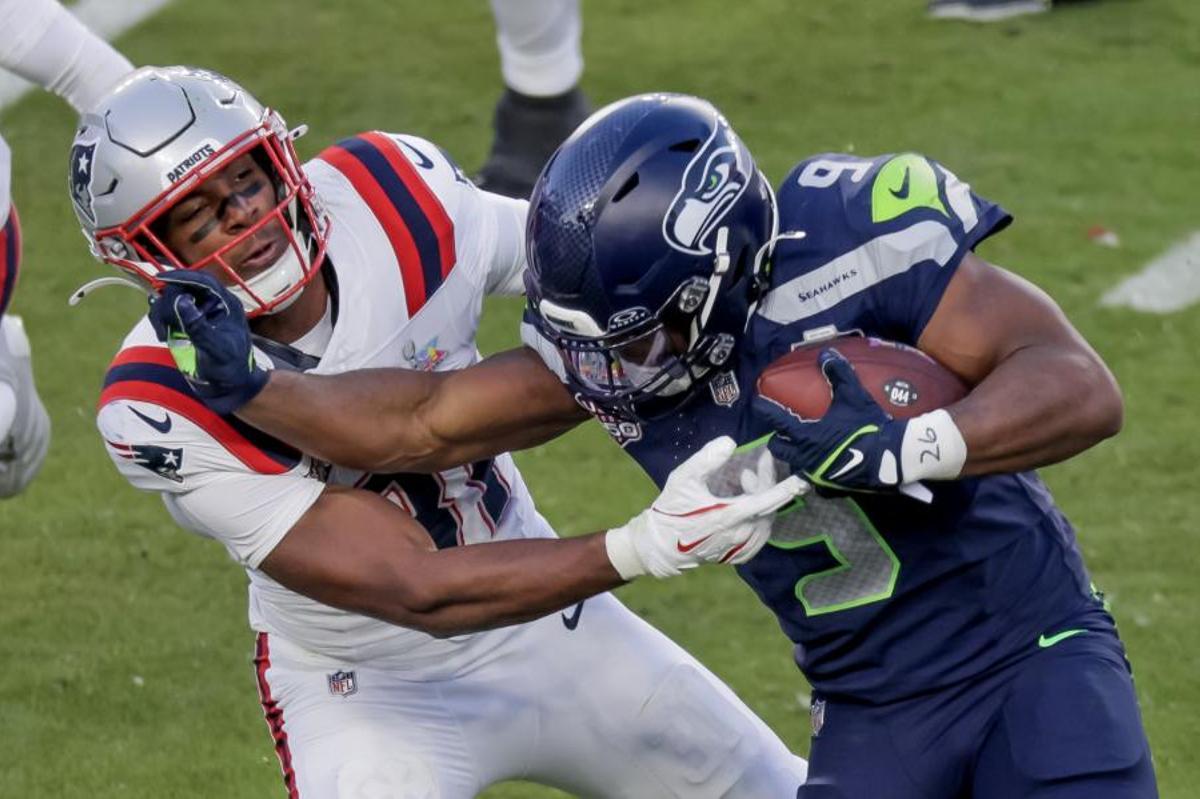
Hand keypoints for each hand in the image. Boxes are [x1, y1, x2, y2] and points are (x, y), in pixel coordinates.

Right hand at [147, 270, 267, 415]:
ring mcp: (195, 314)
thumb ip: (199, 327)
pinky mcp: (182, 325)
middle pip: (181, 286)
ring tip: (165, 334)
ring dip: (162, 312)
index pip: (203, 280)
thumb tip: (181, 301)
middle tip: (165, 323)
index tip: (161, 279)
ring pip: (169, 299)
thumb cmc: (231, 370)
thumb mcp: (217, 350)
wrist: (228, 389)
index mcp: (226, 304)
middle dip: (169, 300)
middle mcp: (210, 305)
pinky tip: (164, 335)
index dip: (182, 276)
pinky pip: (164, 313)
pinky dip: (159, 320)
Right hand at [605, 436, 807, 578]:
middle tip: (756, 466)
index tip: (802, 476)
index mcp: (730, 516)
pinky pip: (760, 534)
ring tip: (745, 482)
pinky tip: (748, 505)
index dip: (786, 487)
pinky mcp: (740, 556)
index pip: (768, 500)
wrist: (661, 546)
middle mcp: (741, 535)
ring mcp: (741, 548)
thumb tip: (730, 442)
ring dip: (762, 500)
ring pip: (767, 520)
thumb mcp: (683, 479)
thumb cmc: (672, 510)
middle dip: (766, 483)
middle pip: (768, 507)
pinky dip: (760, 517)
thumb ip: (706, 459)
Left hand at [754, 348, 908, 494]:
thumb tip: (826, 352)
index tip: (757, 403)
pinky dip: (817, 475)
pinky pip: (816, 484)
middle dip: (778, 440)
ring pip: (796, 467)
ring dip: (796, 457)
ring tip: (804, 448)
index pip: (777, 420)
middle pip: (779, 449)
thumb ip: (838, 373)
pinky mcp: (831, 487)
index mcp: (806, 435)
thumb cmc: (867, 425)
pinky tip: (824, 467)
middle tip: (784, 431)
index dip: (764, 409)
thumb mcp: (853, 396)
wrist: (892, 456)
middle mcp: (806, 457)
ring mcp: (817, 474)